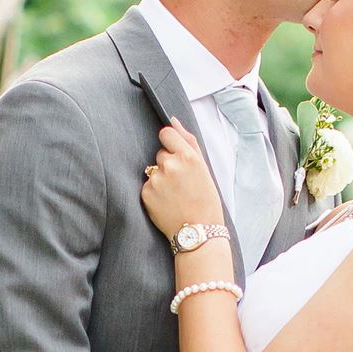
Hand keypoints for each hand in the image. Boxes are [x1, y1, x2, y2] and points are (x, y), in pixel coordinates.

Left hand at [141, 121, 222, 239]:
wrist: (199, 231)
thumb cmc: (205, 199)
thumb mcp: (204, 168)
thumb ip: (188, 140)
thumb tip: (173, 120)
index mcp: (188, 156)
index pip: (166, 133)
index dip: (170, 144)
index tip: (176, 155)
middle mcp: (170, 165)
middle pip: (160, 153)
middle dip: (168, 164)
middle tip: (181, 183)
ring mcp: (156, 179)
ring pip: (153, 170)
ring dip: (161, 178)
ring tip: (174, 194)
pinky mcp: (146, 193)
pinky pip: (147, 185)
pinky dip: (155, 192)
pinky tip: (167, 202)